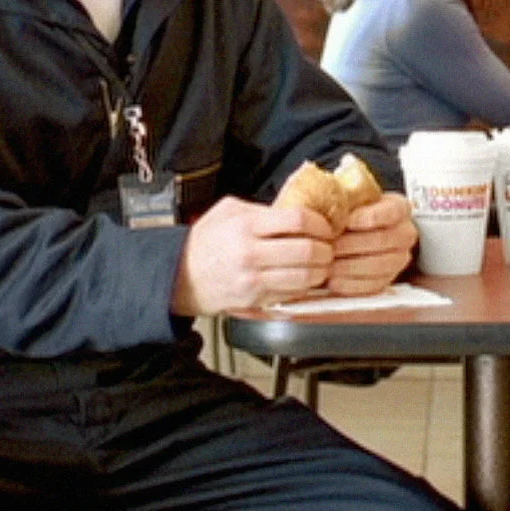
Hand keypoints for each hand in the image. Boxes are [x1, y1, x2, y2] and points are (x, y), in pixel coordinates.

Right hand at [171, 196, 334, 314]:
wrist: (180, 275)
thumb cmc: (205, 242)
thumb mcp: (229, 211)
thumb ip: (263, 210)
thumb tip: (296, 210)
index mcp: (246, 226)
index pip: (297, 220)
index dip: (320, 223)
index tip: (325, 226)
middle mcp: (250, 253)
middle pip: (307, 250)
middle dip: (326, 249)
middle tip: (329, 246)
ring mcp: (253, 280)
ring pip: (304, 277)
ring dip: (321, 271)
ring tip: (321, 264)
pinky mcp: (255, 300)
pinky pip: (292, 294)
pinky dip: (305, 287)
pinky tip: (305, 279)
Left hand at [326, 193, 416, 295]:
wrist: (349, 234)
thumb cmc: (349, 214)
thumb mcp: (348, 198)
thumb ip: (344, 198)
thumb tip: (324, 194)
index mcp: (399, 208)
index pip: (392, 211)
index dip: (370, 217)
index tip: (348, 221)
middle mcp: (404, 233)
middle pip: (383, 240)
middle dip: (352, 244)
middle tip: (330, 244)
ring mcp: (399, 259)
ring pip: (379, 265)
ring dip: (350, 266)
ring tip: (328, 263)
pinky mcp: (388, 280)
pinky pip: (373, 285)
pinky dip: (351, 284)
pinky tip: (334, 279)